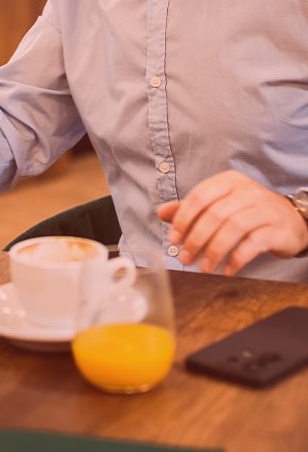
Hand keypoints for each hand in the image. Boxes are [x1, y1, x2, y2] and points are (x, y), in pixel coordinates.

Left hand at [158, 170, 307, 275]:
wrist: (291, 220)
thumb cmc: (247, 212)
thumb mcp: (219, 204)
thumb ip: (191, 208)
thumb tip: (161, 213)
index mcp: (228, 181)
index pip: (199, 197)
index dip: (183, 219)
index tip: (173, 239)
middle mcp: (247, 191)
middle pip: (214, 214)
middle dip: (195, 239)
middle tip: (185, 258)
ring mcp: (264, 209)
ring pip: (233, 228)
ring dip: (214, 251)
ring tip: (203, 267)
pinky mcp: (277, 229)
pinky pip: (253, 244)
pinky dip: (237, 259)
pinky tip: (226, 270)